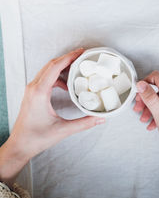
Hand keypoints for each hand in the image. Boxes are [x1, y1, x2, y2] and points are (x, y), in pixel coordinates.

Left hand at [0, 48, 104, 186]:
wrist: (20, 145)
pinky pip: (45, 79)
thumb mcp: (63, 130)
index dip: (69, 57)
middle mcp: (33, 88)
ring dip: (61, 67)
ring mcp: (31, 90)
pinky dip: (57, 77)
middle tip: (81, 56)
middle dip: (67, 58)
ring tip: (75, 68)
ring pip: (47, 70)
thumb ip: (84, 123)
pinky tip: (65, 86)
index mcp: (39, 92)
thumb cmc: (36, 137)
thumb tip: (99, 118)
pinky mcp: (32, 94)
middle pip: (51, 65)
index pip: (55, 67)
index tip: (80, 52)